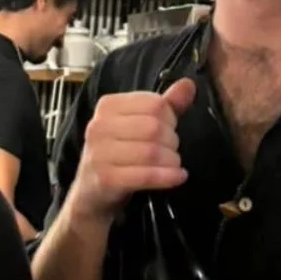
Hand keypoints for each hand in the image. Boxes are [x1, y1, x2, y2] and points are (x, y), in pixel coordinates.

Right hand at [68, 79, 196, 223]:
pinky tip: (178, 177)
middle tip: (170, 151)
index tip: (168, 130)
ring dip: (171, 161)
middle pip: (154, 127)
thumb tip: (188, 84)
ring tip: (173, 166)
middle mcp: (98, 126)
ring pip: (152, 151)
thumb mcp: (138, 126)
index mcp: (107, 106)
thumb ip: (164, 106)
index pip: (154, 103)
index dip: (170, 118)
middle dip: (172, 141)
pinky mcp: (105, 179)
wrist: (91, 195)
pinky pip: (146, 175)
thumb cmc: (119, 156)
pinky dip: (168, 177)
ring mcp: (99, 153)